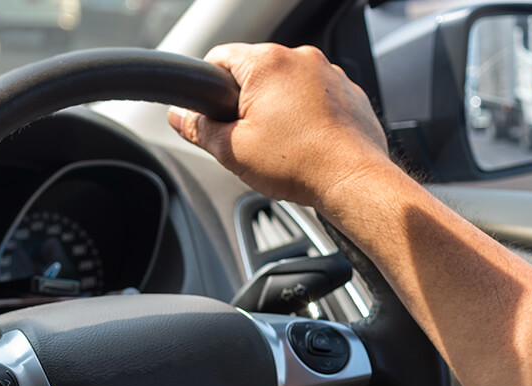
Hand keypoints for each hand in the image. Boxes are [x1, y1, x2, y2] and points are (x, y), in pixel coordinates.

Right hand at [168, 43, 392, 208]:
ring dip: (277, 107)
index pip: (220, 57)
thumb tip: (179, 117)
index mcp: (267, 63)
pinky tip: (304, 142)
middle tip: (246, 137)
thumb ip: (199, 128)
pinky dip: (306, 113)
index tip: (210, 111)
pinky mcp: (349, 90)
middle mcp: (301, 58)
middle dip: (245, 101)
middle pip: (255, 71)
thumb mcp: (232, 150)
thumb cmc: (299, 164)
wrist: (352, 181)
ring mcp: (329, 72)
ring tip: (280, 144)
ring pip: (286, 84)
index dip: (208, 86)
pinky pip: (315, 95)